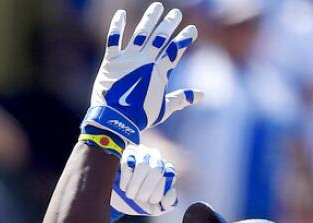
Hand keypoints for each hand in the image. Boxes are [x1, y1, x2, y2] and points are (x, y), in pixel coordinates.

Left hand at [84, 3, 200, 146]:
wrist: (115, 121)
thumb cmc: (139, 117)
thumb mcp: (163, 108)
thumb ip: (181, 98)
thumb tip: (201, 95)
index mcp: (159, 72)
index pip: (175, 51)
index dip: (184, 39)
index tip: (192, 30)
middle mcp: (145, 62)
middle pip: (160, 38)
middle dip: (169, 24)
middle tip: (176, 13)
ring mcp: (128, 60)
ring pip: (141, 34)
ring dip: (149, 20)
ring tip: (156, 6)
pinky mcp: (111, 62)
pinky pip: (113, 40)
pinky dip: (116, 26)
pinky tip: (120, 13)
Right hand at [111, 144, 177, 217]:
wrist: (117, 196)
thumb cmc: (139, 199)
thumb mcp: (154, 205)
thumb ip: (167, 203)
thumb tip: (171, 191)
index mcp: (166, 169)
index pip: (169, 176)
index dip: (159, 192)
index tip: (150, 201)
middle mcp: (156, 157)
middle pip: (156, 170)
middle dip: (146, 190)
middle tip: (139, 198)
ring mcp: (141, 152)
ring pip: (142, 166)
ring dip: (135, 186)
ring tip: (130, 194)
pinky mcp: (126, 154)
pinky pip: (127, 165)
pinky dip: (125, 180)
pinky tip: (124, 186)